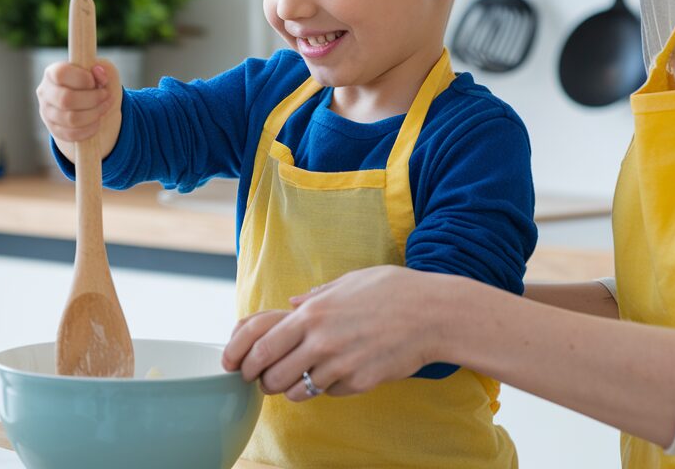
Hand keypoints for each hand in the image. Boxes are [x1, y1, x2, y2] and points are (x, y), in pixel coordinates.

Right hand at [36, 59, 122, 162]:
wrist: (80, 103)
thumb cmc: (87, 84)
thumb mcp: (94, 72)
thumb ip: (98, 71)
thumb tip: (98, 71)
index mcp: (51, 73)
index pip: (61, 74)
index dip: (82, 78)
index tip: (95, 82)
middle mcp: (45, 93)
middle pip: (66, 99)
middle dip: (93, 99)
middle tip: (105, 96)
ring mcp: (47, 113)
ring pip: (71, 119)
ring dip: (94, 114)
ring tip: (103, 108)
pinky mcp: (54, 129)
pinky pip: (72, 134)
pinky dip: (89, 129)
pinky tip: (97, 121)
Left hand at [222, 266, 452, 401]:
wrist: (434, 314)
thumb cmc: (393, 291)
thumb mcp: (349, 282)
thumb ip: (316, 296)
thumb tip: (292, 302)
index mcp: (313, 313)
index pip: (262, 345)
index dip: (245, 360)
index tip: (240, 366)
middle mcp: (321, 341)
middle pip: (272, 375)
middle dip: (263, 380)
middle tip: (265, 378)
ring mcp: (340, 365)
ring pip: (297, 391)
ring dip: (294, 387)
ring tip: (303, 376)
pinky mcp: (359, 383)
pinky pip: (330, 393)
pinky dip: (329, 387)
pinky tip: (341, 370)